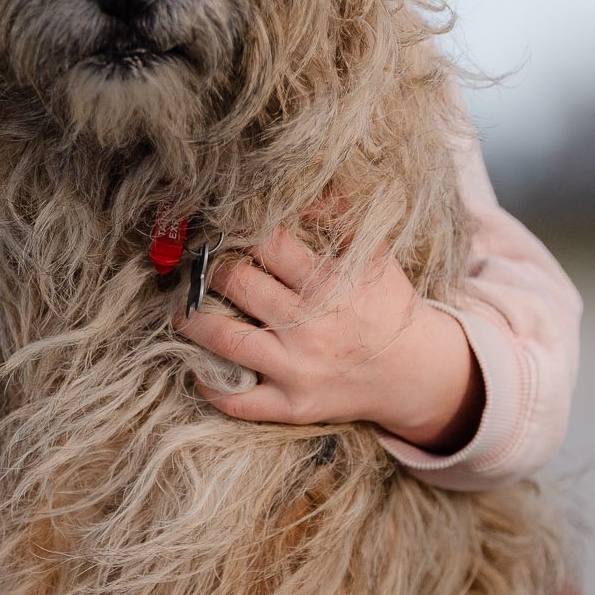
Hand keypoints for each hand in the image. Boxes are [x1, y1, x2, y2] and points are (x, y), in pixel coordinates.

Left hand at [181, 226, 484, 449]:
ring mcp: (298, 369)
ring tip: (180, 308)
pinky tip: (198, 367)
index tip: (221, 224)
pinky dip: (210, 385)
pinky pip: (238, 401)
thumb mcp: (374, 256)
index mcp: (331, 284)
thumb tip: (301, 189)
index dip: (238, 229)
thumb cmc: (385, 306)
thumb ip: (340, 218)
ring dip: (192, 319)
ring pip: (225, 340)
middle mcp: (311, 327)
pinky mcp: (293, 406)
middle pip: (238, 284)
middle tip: (197, 262)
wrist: (414, 373)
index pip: (269, 244)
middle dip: (210, 268)